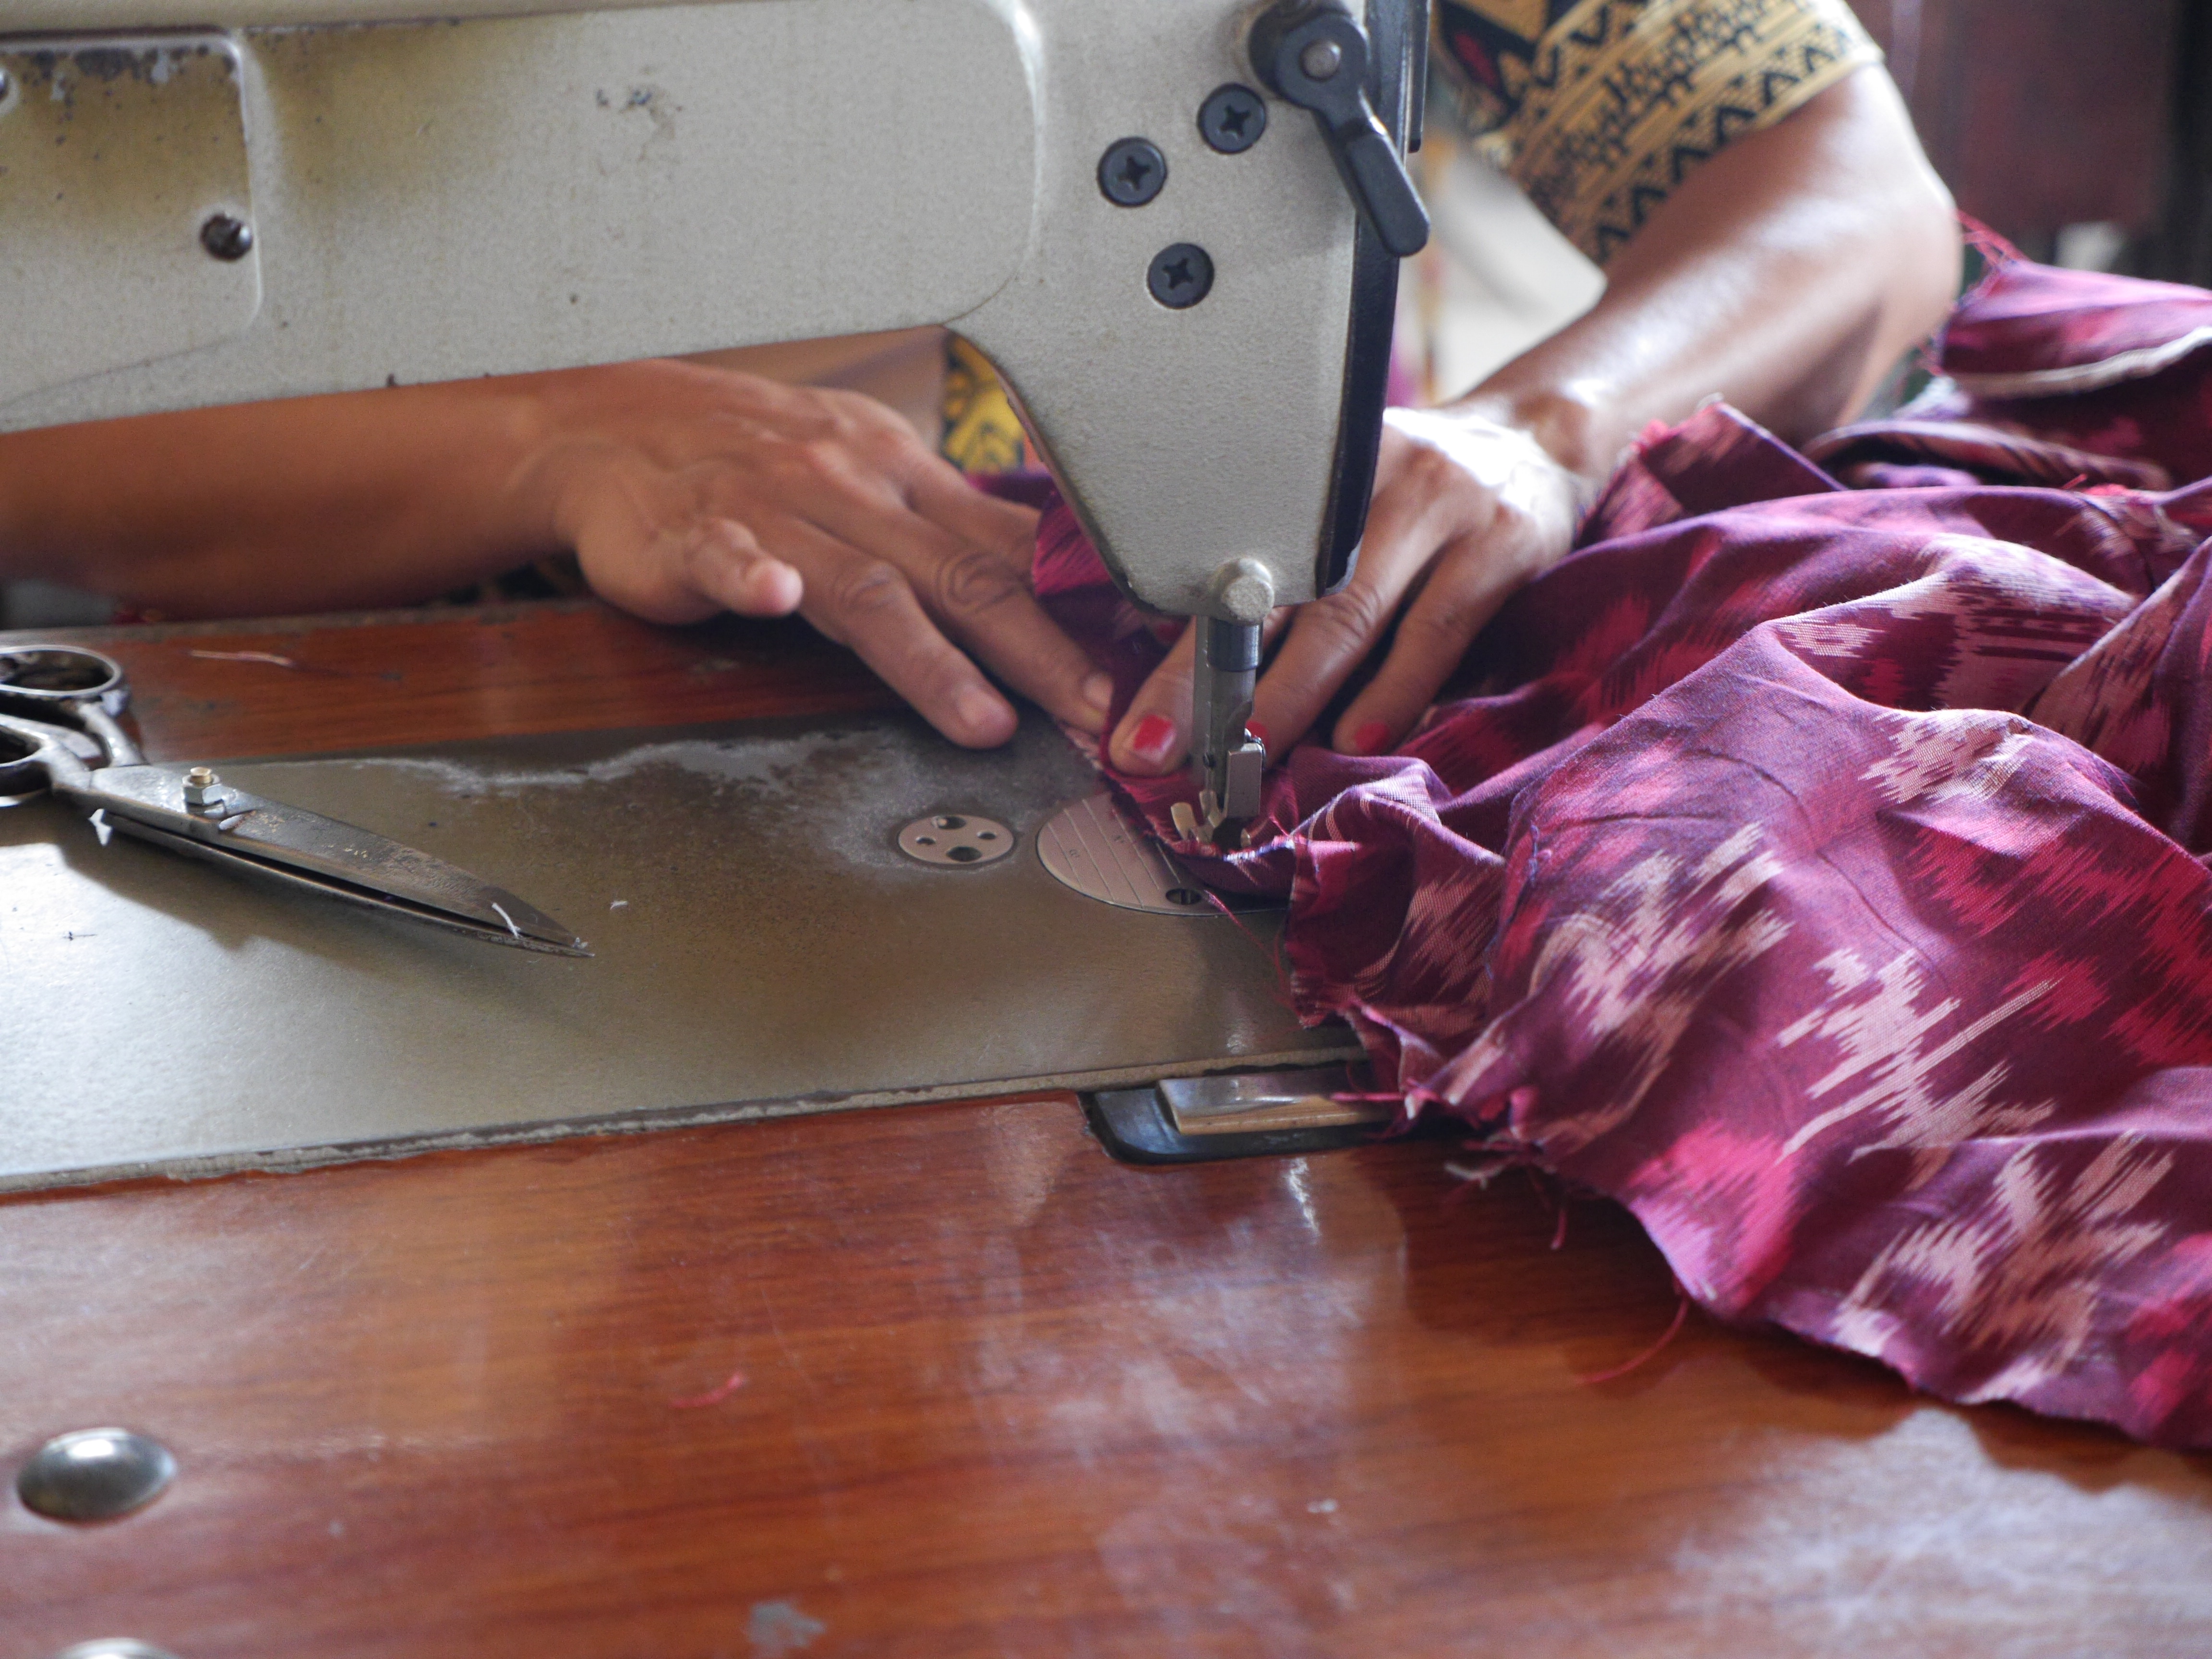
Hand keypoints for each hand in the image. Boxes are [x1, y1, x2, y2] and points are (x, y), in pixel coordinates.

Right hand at [518, 359, 1113, 747]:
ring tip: (977, 718)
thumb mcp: (870, 474)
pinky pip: (729, 554)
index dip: (1076, 612)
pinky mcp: (696, 535)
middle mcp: (853, 490)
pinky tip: (774, 598)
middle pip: (961, 576)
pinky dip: (754, 575)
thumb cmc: (757, 456)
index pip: (1009, 549)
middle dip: (1036, 649)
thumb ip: (948, 533)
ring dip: (926, 656)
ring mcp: (776, 511)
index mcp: (904, 480)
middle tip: (1090, 709)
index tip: (1132, 670)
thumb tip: (1047, 578)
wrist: (621, 424)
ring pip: (864, 586)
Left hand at [1106, 405, 1588, 772]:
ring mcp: (1439, 507)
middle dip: (1215, 685)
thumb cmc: (1412, 496)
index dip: (1177, 655)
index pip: (1226, 569)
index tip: (1136, 730)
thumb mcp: (1341, 510)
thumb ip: (1281, 576)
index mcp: (1309, 473)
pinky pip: (1437, 630)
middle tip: (1167, 754)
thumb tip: (1191, 685)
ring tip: (1250, 758)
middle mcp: (1368, 478)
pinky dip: (1395, 691)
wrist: (1539, 438)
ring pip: (1351, 613)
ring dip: (1295, 695)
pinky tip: (1360, 741)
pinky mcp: (1502, 543)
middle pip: (1278, 594)